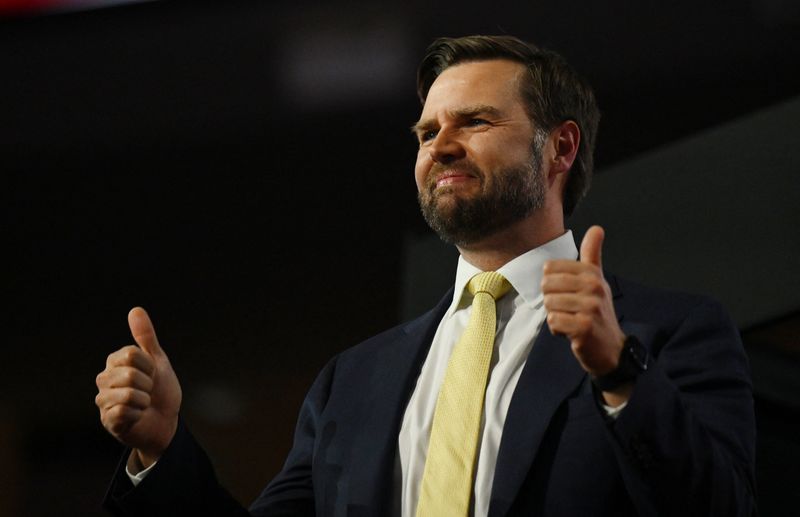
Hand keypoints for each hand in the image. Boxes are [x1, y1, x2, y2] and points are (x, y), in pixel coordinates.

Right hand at [95, 307, 181, 467]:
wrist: (167, 422)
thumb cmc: (161, 391)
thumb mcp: (158, 361)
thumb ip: (146, 337)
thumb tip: (136, 309)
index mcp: (114, 362)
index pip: (131, 354)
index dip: (149, 365)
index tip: (152, 374)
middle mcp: (104, 379)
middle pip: (130, 374)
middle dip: (148, 384)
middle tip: (148, 391)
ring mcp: (103, 400)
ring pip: (128, 393)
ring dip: (145, 400)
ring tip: (143, 403)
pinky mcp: (108, 420)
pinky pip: (125, 411)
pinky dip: (139, 413)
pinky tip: (137, 416)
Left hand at [542, 226, 625, 376]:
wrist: (611, 349)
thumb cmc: (598, 312)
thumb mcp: (597, 280)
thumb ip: (592, 255)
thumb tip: (597, 228)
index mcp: (592, 274)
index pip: (550, 268)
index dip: (553, 284)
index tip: (569, 294)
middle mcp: (594, 287)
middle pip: (546, 286)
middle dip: (552, 301)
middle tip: (570, 310)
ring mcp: (590, 307)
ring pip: (549, 304)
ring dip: (556, 317)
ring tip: (572, 320)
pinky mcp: (584, 327)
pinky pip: (553, 321)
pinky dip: (557, 330)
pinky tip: (571, 332)